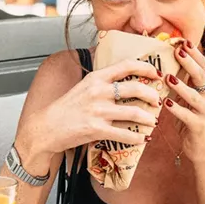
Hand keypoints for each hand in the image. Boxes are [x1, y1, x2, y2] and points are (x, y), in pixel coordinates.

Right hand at [24, 58, 161, 159]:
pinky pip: (125, 134)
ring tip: (153, 122)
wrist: (47, 127)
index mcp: (96, 78)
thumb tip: (126, 79)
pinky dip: (138, 137)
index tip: (156, 74)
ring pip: (135, 112)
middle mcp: (98, 92)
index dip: (146, 67)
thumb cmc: (66, 108)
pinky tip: (143, 139)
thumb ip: (103, 82)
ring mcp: (98, 111)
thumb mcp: (84, 86)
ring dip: (149, 118)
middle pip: (136, 88)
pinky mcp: (97, 129)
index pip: (126, 65)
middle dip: (152, 95)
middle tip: (157, 101)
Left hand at [163, 41, 204, 162]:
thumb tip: (165, 64)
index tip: (182, 40)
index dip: (193, 53)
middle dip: (190, 62)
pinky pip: (188, 116)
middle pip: (201, 75)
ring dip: (181, 86)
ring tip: (168, 77)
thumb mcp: (186, 99)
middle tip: (178, 51)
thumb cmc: (190, 121)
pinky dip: (177, 110)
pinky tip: (167, 104)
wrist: (202, 149)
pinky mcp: (199, 126)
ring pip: (195, 96)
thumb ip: (181, 83)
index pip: (202, 65)